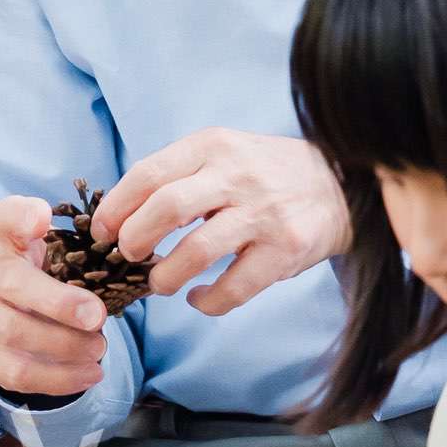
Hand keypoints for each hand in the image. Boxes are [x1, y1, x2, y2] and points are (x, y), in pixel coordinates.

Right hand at [0, 193, 109, 400]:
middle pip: (12, 285)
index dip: (23, 218)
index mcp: (7, 240)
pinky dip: (58, 379)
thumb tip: (41, 217)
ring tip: (99, 350)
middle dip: (59, 306)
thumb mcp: (58, 245)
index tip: (43, 222)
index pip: (7, 218)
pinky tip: (89, 374)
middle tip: (99, 319)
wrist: (14, 306)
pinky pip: (16, 373)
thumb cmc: (45, 271)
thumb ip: (60, 233)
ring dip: (63, 347)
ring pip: (13, 335)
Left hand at [101, 130, 350, 318]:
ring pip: (196, 251)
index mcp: (215, 146)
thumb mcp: (226, 152)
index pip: (149, 173)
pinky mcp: (285, 249)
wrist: (344, 185)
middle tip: (127, 256)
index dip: (116, 207)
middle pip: (166, 207)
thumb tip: (121, 212)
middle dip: (134, 239)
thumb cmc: (269, 173)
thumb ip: (181, 173)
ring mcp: (264, 213)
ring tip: (160, 283)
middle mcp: (238, 174)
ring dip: (166, 276)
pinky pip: (234, 287)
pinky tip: (200, 298)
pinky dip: (207, 301)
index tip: (102, 231)